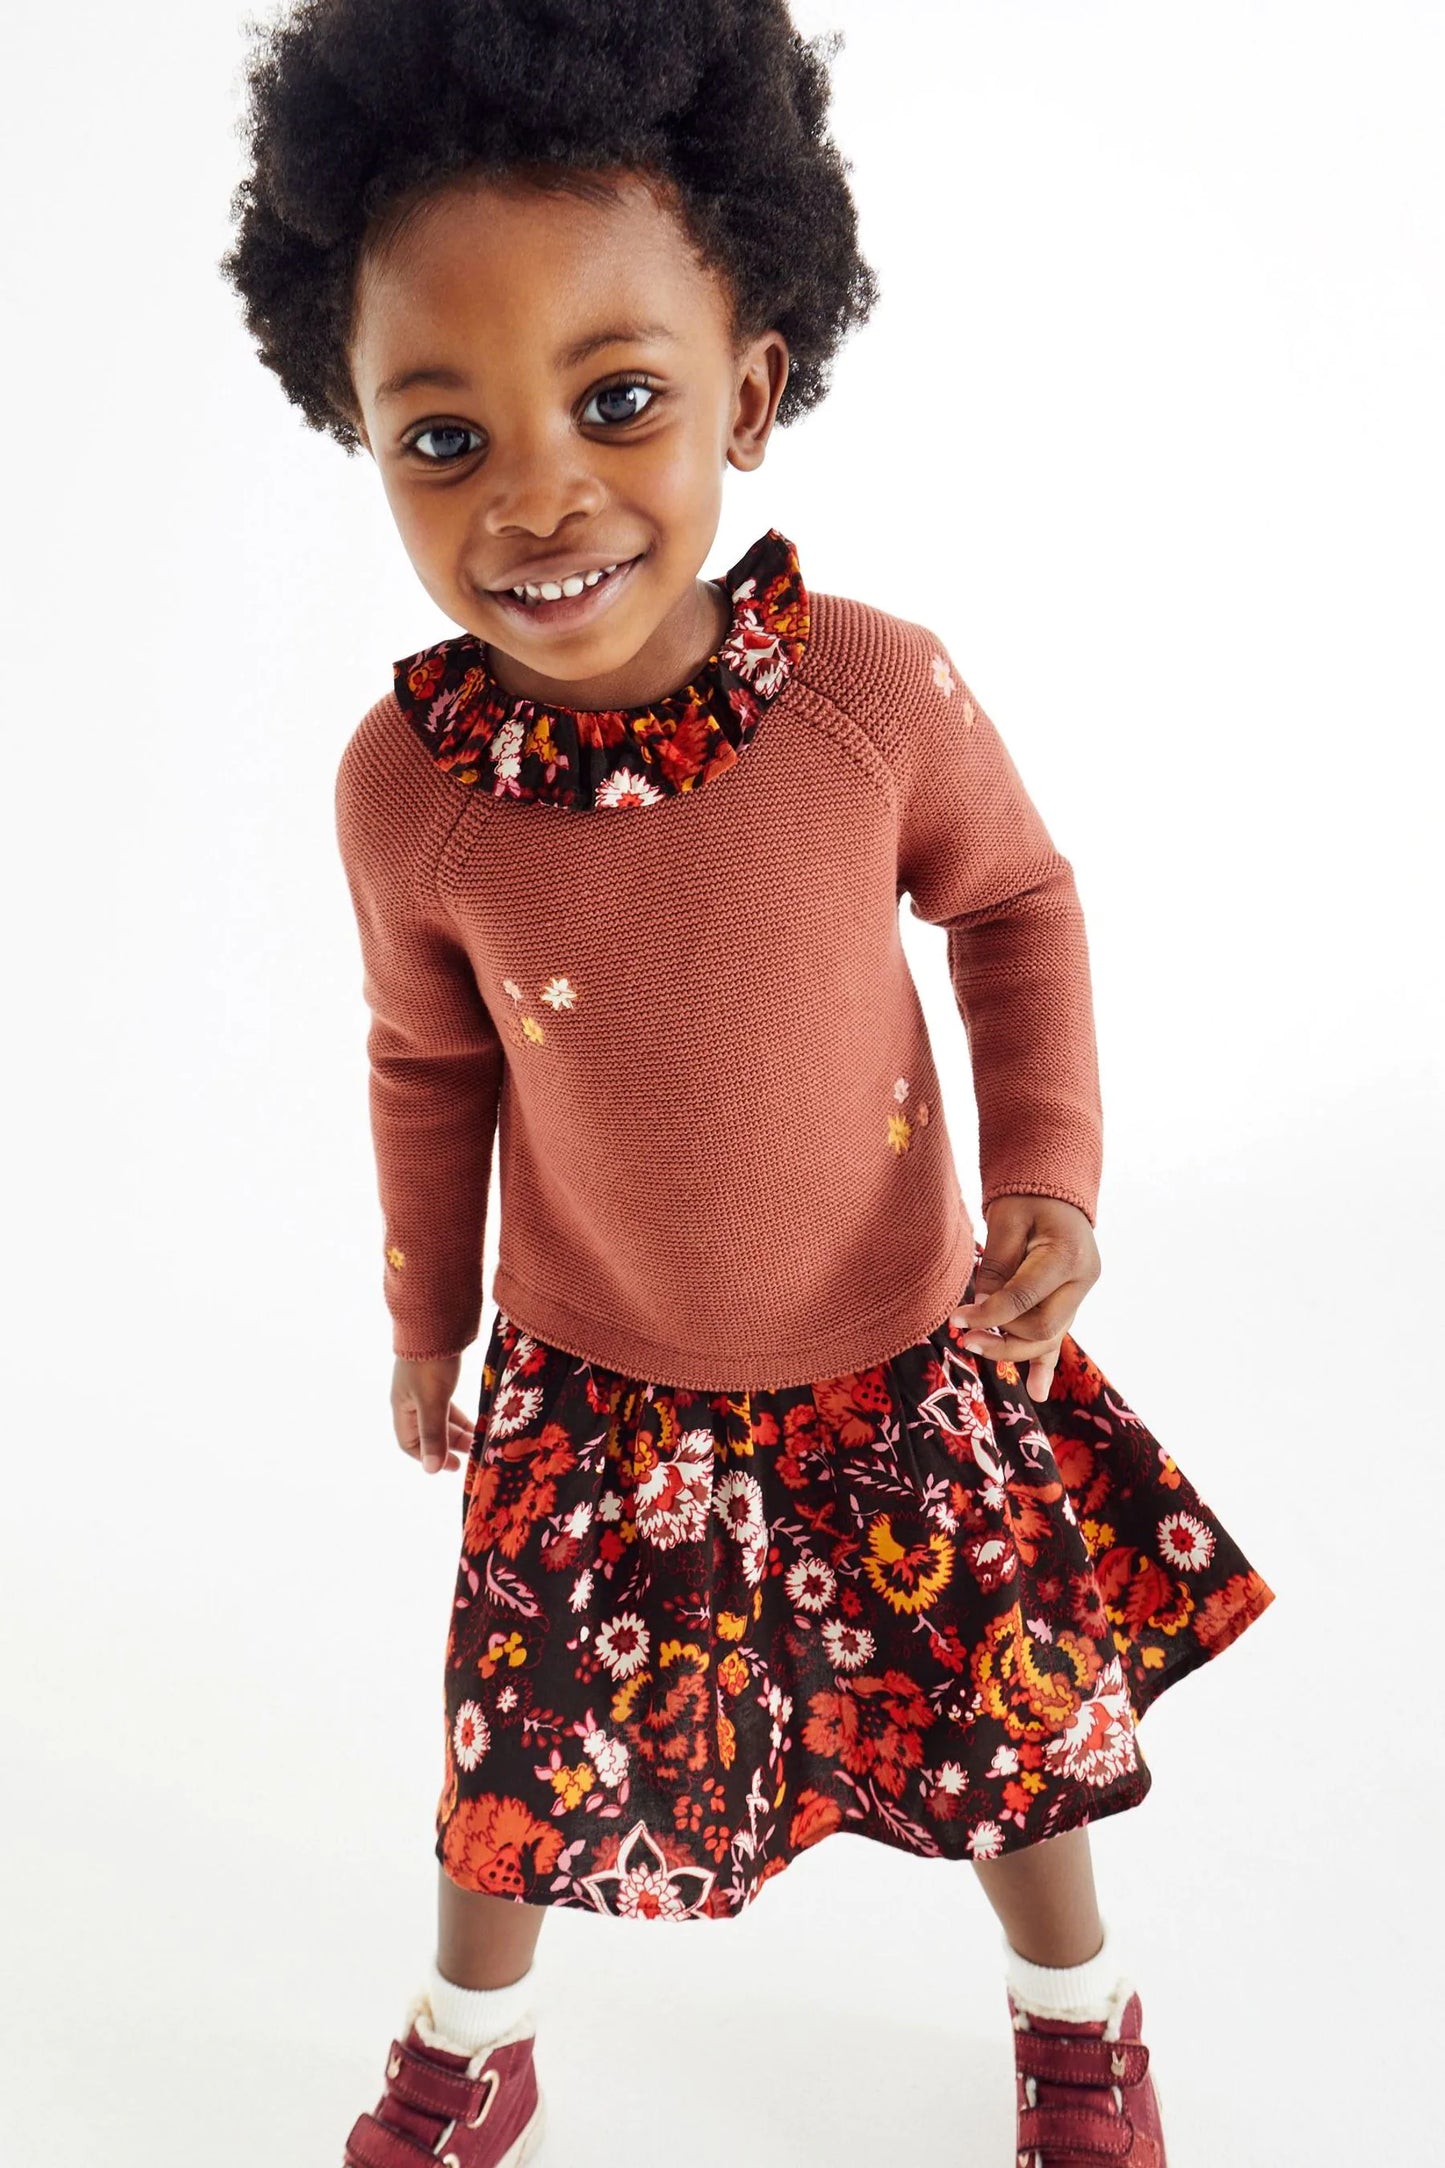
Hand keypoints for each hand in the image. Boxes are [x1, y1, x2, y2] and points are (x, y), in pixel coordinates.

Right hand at [391, 1354, 474, 1473]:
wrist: (436, 1319)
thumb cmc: (431, 1363)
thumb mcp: (433, 1401)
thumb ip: (434, 1435)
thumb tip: (431, 1470)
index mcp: (402, 1407)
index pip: (410, 1443)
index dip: (429, 1457)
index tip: (454, 1466)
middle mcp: (410, 1398)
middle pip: (428, 1430)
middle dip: (449, 1444)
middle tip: (472, 1454)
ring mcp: (423, 1385)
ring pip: (440, 1416)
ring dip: (457, 1429)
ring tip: (477, 1438)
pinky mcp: (437, 1374)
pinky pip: (447, 1402)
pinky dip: (459, 1412)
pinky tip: (475, 1416)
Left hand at [947, 1195, 1099, 1400]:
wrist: (1055, 1190)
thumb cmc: (1027, 1198)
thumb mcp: (1007, 1221)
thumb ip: (996, 1267)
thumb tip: (981, 1310)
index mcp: (1069, 1256)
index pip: (1024, 1298)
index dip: (988, 1314)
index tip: (956, 1319)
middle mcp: (1083, 1280)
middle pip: (1042, 1328)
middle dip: (1000, 1337)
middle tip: (963, 1337)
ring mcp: (1081, 1294)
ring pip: (1048, 1337)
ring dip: (1011, 1349)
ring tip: (975, 1348)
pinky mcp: (1072, 1301)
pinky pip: (1057, 1337)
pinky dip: (1044, 1364)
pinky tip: (1037, 1392)